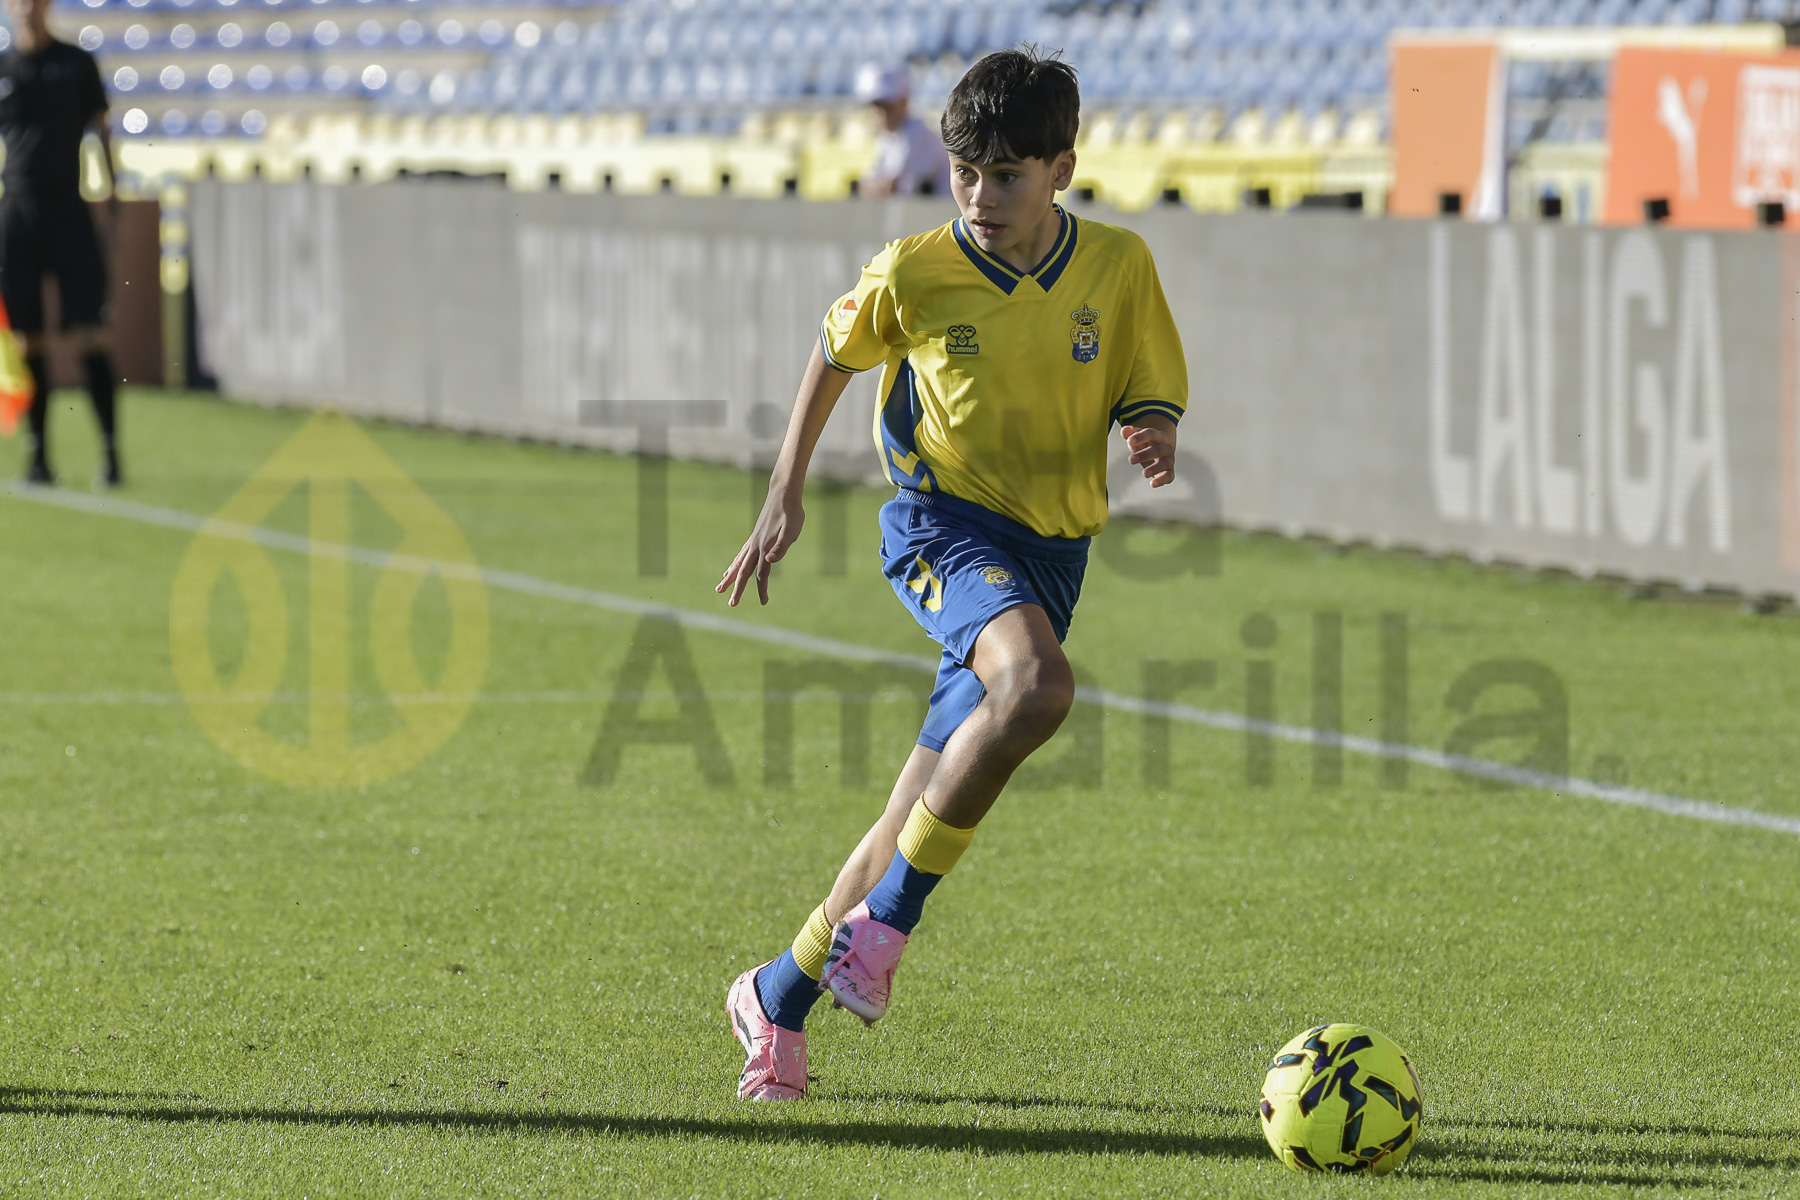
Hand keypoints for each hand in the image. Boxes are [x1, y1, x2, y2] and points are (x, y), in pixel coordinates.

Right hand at [717, 486, 804, 606]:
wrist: (783, 492)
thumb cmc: (792, 512)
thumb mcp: (792, 530)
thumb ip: (781, 547)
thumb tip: (770, 561)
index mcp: (765, 548)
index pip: (762, 574)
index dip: (762, 589)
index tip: (764, 603)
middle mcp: (756, 546)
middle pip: (743, 572)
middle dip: (737, 589)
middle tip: (731, 604)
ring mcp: (753, 541)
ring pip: (738, 563)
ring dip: (729, 577)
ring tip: (719, 588)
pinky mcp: (755, 536)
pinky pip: (741, 554)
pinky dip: (734, 563)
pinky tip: (731, 568)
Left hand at [1121, 423, 1174, 487]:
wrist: (1160, 452)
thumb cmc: (1146, 444)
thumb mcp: (1137, 438)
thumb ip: (1130, 434)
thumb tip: (1124, 431)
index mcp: (1157, 436)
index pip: (1150, 434)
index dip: (1140, 437)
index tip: (1129, 441)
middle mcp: (1165, 447)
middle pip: (1158, 449)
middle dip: (1145, 455)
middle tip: (1131, 460)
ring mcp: (1169, 460)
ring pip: (1165, 463)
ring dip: (1155, 468)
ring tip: (1144, 474)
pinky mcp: (1170, 471)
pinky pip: (1169, 476)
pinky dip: (1162, 480)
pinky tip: (1152, 484)